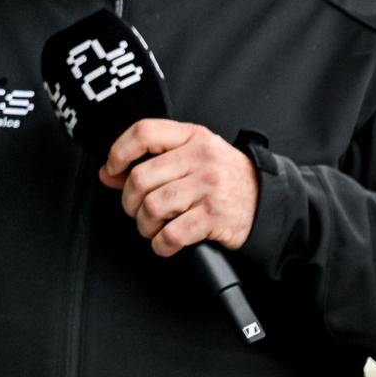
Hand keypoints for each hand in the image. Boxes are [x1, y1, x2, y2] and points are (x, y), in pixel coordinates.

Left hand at [99, 118, 257, 256]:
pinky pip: (172, 234)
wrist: (267, 201)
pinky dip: (161, 244)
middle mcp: (200, 158)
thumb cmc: (224, 178)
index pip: (144, 132)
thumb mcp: (195, 154)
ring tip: (151, 227)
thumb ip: (154, 158)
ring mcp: (208, 187)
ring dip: (144, 225)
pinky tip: (165, 243)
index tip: (112, 170)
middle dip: (129, 201)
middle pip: (141, 177)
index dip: (119, 152)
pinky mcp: (214, 217)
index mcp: (192, 136)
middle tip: (135, 209)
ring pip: (152, 207)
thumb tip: (108, 173)